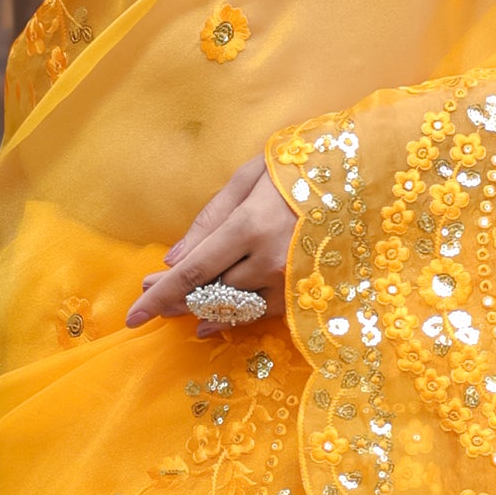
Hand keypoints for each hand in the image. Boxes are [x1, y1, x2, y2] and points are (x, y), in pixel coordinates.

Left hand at [126, 156, 295, 327]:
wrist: (362, 180)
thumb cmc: (300, 170)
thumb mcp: (248, 178)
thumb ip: (208, 219)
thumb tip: (173, 260)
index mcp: (248, 226)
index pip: (193, 272)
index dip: (159, 294)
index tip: (132, 315)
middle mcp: (266, 262)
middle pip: (207, 293)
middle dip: (173, 297)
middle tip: (147, 294)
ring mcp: (288, 282)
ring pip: (230, 306)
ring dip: (198, 309)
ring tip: (174, 309)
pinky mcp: (303, 293)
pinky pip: (258, 313)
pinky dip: (230, 320)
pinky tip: (207, 324)